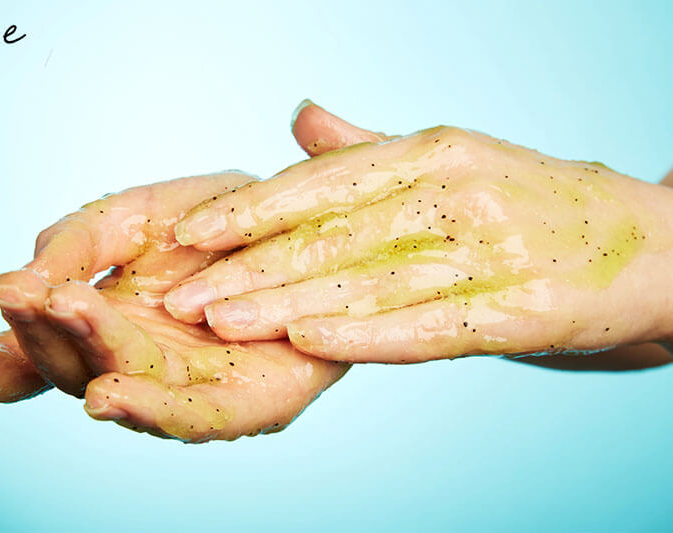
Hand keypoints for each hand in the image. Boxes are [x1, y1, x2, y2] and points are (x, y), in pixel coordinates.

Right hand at [0, 126, 350, 440]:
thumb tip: (19, 278)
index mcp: (99, 324)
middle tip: (25, 291)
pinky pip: (194, 417)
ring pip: (122, 389)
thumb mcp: (140, 210)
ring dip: (89, 357)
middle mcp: (132, 365)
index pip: (24, 354)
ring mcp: (183, 392)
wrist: (311, 230)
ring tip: (62, 319)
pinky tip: (112, 397)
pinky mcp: (241, 407)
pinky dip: (151, 410)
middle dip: (44, 331)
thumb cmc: (219, 225)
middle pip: (69, 366)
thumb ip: (77, 237)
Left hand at [166, 105, 672, 363]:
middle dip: (248, 265)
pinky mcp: (522, 309)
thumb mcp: (452, 161)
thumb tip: (298, 120)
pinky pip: (430, 325)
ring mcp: (493, 250)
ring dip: (287, 303)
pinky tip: (309, 342)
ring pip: (368, 280)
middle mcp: (459, 191)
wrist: (648, 246)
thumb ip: (369, 150)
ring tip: (220, 321)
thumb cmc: (532, 205)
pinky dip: (367, 334)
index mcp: (434, 150)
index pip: (324, 180)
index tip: (188, 233)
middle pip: (333, 233)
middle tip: (179, 292)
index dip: (251, 207)